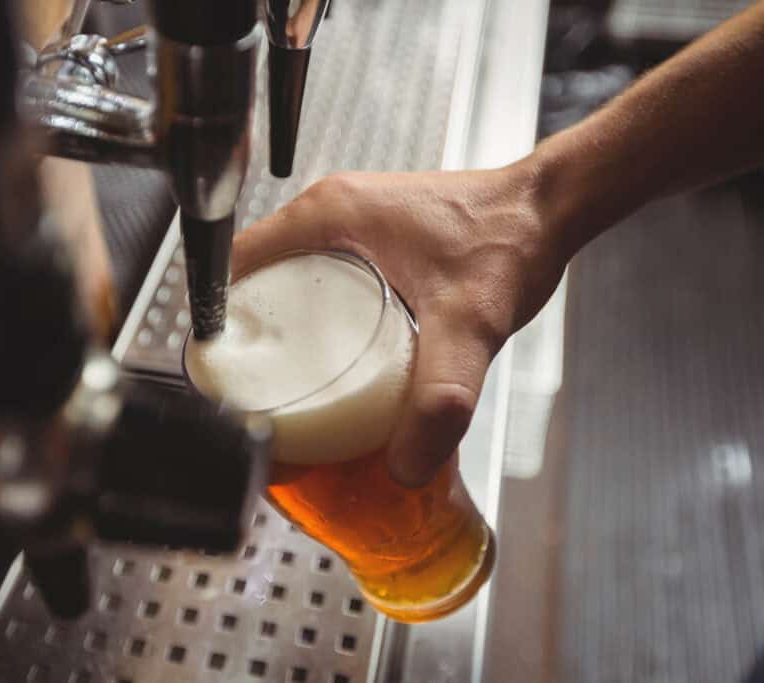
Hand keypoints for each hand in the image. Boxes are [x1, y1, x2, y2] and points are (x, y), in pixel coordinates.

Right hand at [232, 165, 566, 485]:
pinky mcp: (373, 240)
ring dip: (282, 331)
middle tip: (257, 395)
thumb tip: (404, 464)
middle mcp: (330, 213)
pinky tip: (336, 362)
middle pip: (256, 281)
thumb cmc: (509, 237)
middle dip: (249, 339)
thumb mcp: (468, 323)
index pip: (234, 265)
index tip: (222, 373)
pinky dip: (316, 320)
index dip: (216, 322)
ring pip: (289, 282)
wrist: (547, 212)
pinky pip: (321, 281)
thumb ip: (439, 398)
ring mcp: (351, 224)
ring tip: (289, 388)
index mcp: (327, 214)